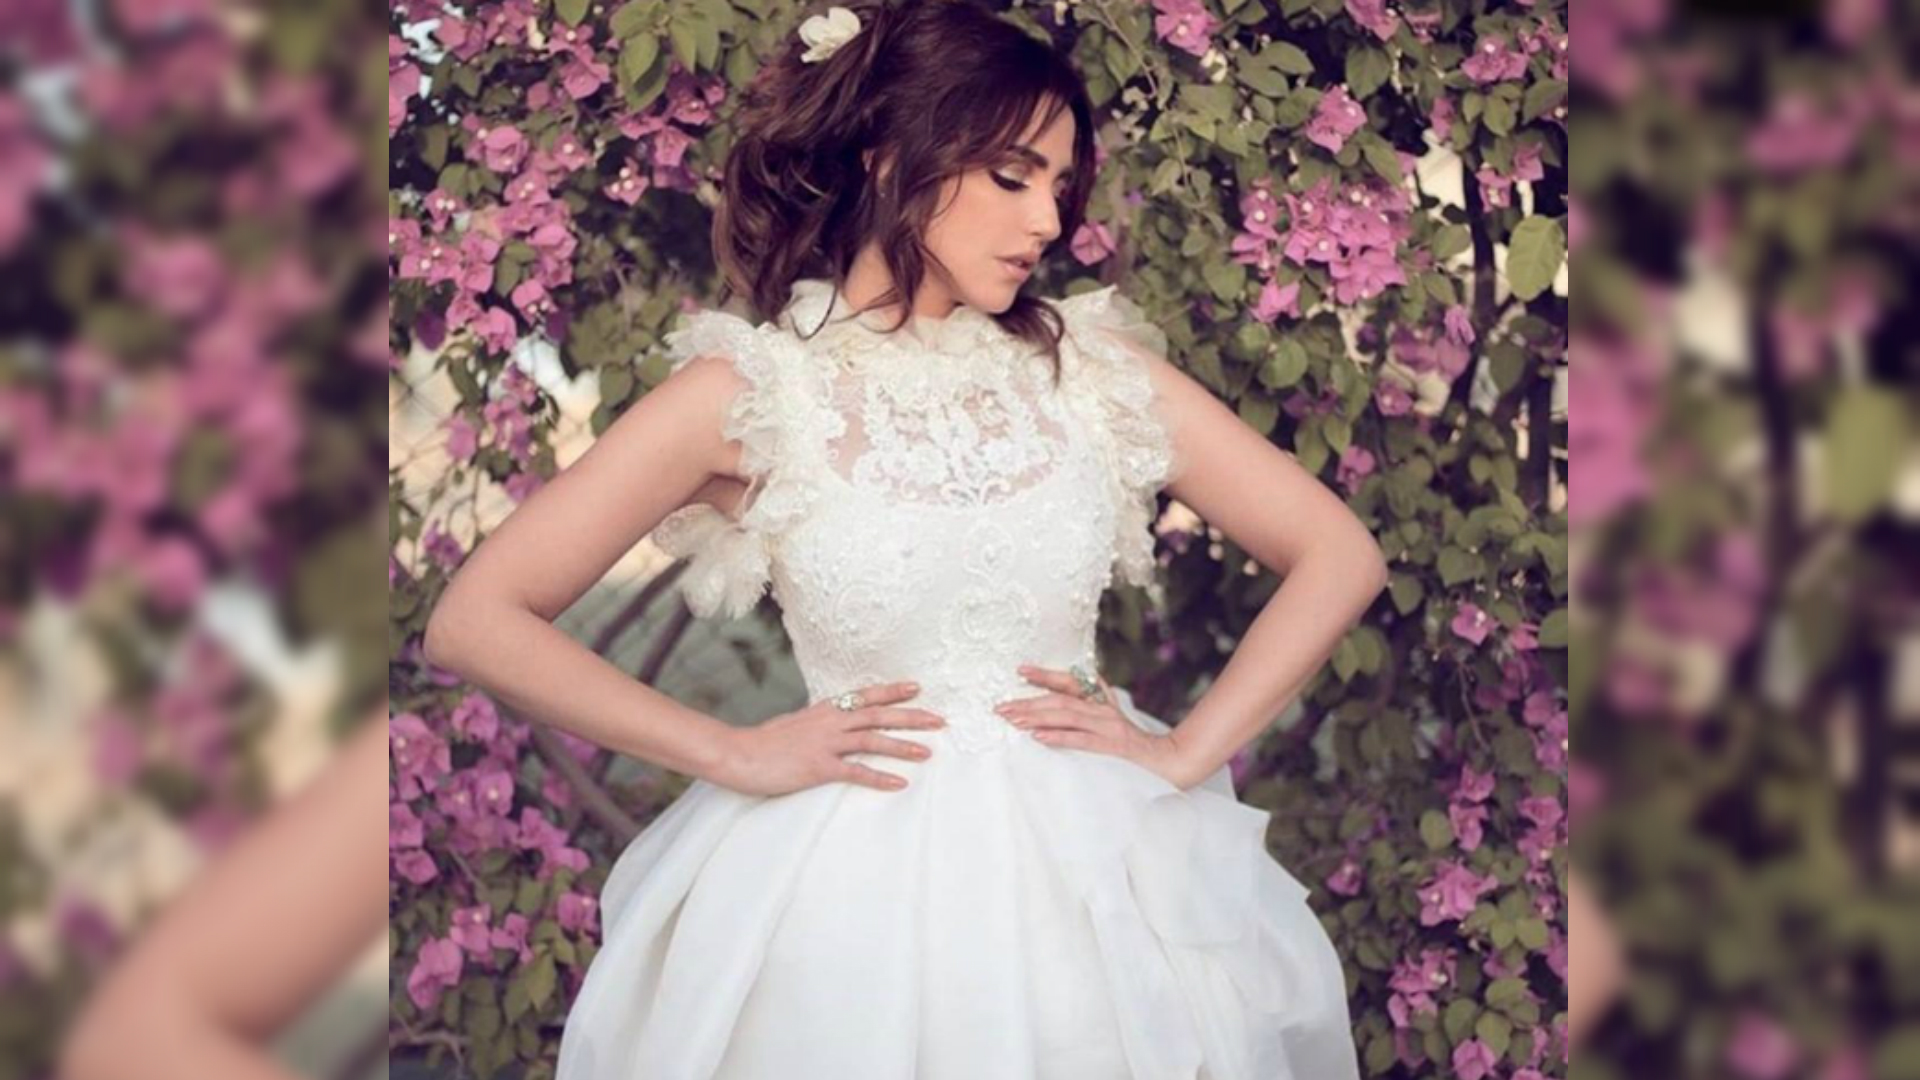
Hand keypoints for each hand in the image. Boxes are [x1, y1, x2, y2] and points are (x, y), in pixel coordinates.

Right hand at [712, 680, 946, 796]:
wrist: (737, 754)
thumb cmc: (763, 742)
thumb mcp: (794, 725)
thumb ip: (817, 724)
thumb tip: (831, 723)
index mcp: (824, 710)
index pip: (865, 696)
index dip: (892, 691)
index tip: (917, 687)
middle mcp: (829, 722)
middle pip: (878, 715)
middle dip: (911, 717)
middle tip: (939, 719)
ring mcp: (825, 744)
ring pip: (872, 740)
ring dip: (902, 746)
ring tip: (928, 751)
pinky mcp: (818, 767)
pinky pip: (855, 772)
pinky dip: (879, 777)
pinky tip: (899, 783)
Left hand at [996, 664, 1195, 788]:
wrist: (1168, 762)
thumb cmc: (1132, 747)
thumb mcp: (1108, 724)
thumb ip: (1084, 716)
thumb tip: (1046, 717)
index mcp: (1101, 700)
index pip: (1070, 682)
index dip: (1045, 676)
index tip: (1020, 671)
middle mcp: (1103, 708)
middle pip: (1060, 700)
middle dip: (1028, 702)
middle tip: (1001, 707)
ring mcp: (1109, 726)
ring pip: (1067, 716)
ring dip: (1037, 717)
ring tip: (1013, 720)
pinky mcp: (1113, 746)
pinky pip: (1081, 740)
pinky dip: (1058, 737)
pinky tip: (1038, 738)